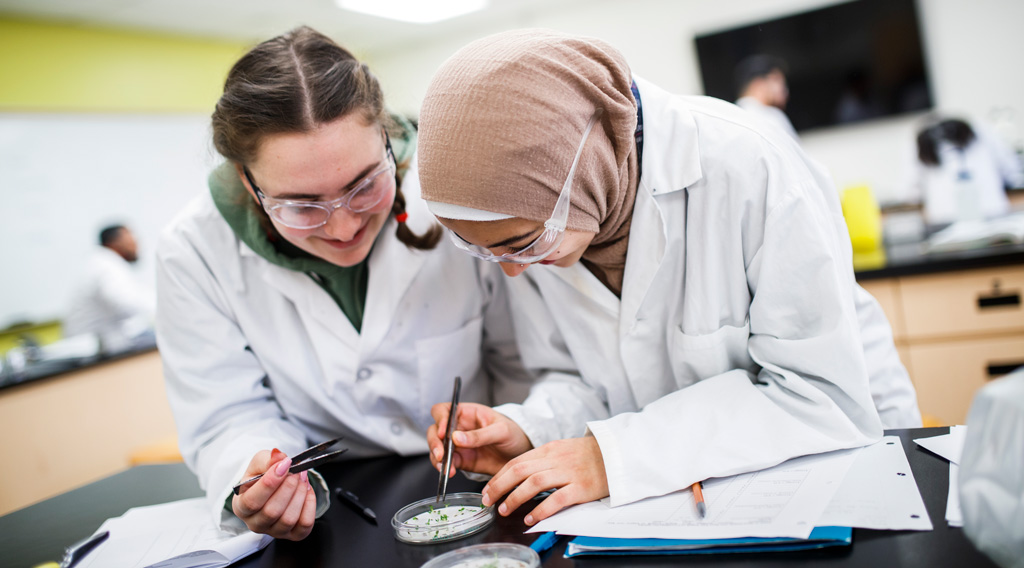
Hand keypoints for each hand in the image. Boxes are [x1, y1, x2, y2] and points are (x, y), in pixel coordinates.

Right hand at [232, 449, 316, 539]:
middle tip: (296, 471)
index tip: (284, 465)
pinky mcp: (293, 534)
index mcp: (241, 507)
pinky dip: (310, 505)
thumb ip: (267, 459)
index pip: (252, 502)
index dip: (270, 483)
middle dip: (288, 487)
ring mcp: (274, 531)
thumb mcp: (260, 463)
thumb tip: (277, 455)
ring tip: (302, 478)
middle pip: (272, 512)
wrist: (272, 485)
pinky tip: (307, 491)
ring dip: (300, 494)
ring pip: (288, 519)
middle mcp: (255, 523)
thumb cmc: (262, 476)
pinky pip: (304, 525)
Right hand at [427, 402, 532, 476]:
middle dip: (435, 442)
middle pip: (435, 430)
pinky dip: (444, 468)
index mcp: (466, 413)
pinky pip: (446, 463)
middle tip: (441, 454)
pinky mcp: (460, 460)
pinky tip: (450, 472)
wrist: (521, 454)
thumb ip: (480, 435)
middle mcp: (458, 427)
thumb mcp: (501, 431)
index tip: (444, 432)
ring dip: (437, 458)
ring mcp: (457, 445)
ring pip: (437, 448)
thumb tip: (456, 437)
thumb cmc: (513, 434)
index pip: (444, 410)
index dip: (440, 419)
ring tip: (445, 467)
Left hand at [481, 435, 607, 526]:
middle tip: (488, 501)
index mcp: (548, 450)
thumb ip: (542, 461)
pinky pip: (557, 499)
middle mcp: (556, 459)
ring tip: (505, 510)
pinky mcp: (581, 487)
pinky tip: (531, 518)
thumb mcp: (561, 450)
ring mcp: (569, 473)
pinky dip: (541, 509)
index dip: (498, 477)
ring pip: (535, 483)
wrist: (616, 453)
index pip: (516, 462)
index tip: (488, 490)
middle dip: (499, 486)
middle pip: (520, 470)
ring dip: (516, 497)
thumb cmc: (587, 455)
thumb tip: (518, 476)